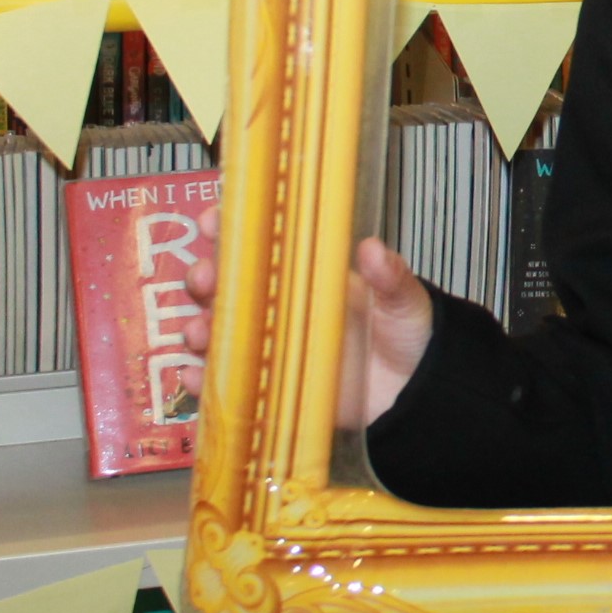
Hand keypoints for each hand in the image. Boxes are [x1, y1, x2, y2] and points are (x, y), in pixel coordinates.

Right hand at [179, 211, 436, 429]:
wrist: (416, 392)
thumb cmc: (406, 333)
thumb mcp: (402, 299)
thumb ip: (389, 277)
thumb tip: (372, 249)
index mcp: (306, 276)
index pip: (258, 245)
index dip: (229, 229)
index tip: (211, 220)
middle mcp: (280, 309)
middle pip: (226, 288)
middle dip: (205, 278)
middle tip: (205, 279)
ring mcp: (272, 348)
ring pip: (219, 333)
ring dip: (198, 328)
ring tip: (198, 331)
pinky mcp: (272, 388)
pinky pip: (228, 384)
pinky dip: (205, 381)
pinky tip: (194, 376)